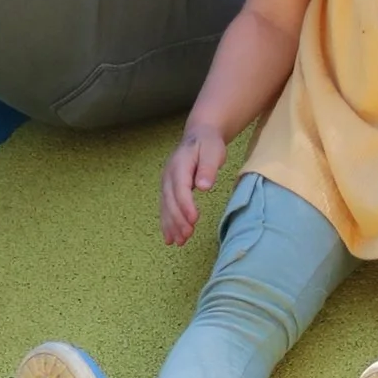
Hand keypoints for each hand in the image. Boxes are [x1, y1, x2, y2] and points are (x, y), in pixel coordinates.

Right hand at [161, 122, 227, 246]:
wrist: (198, 136)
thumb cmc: (208, 144)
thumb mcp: (213, 151)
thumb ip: (208, 168)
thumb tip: (204, 186)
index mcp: (179, 165)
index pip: (180, 188)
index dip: (185, 205)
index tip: (194, 220)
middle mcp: (168, 175)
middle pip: (170, 200)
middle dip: (177, 220)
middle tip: (187, 236)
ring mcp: (166, 183)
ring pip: (166, 207)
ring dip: (171, 225)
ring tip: (179, 242)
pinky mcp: (168, 190)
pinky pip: (165, 208)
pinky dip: (167, 223)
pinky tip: (170, 238)